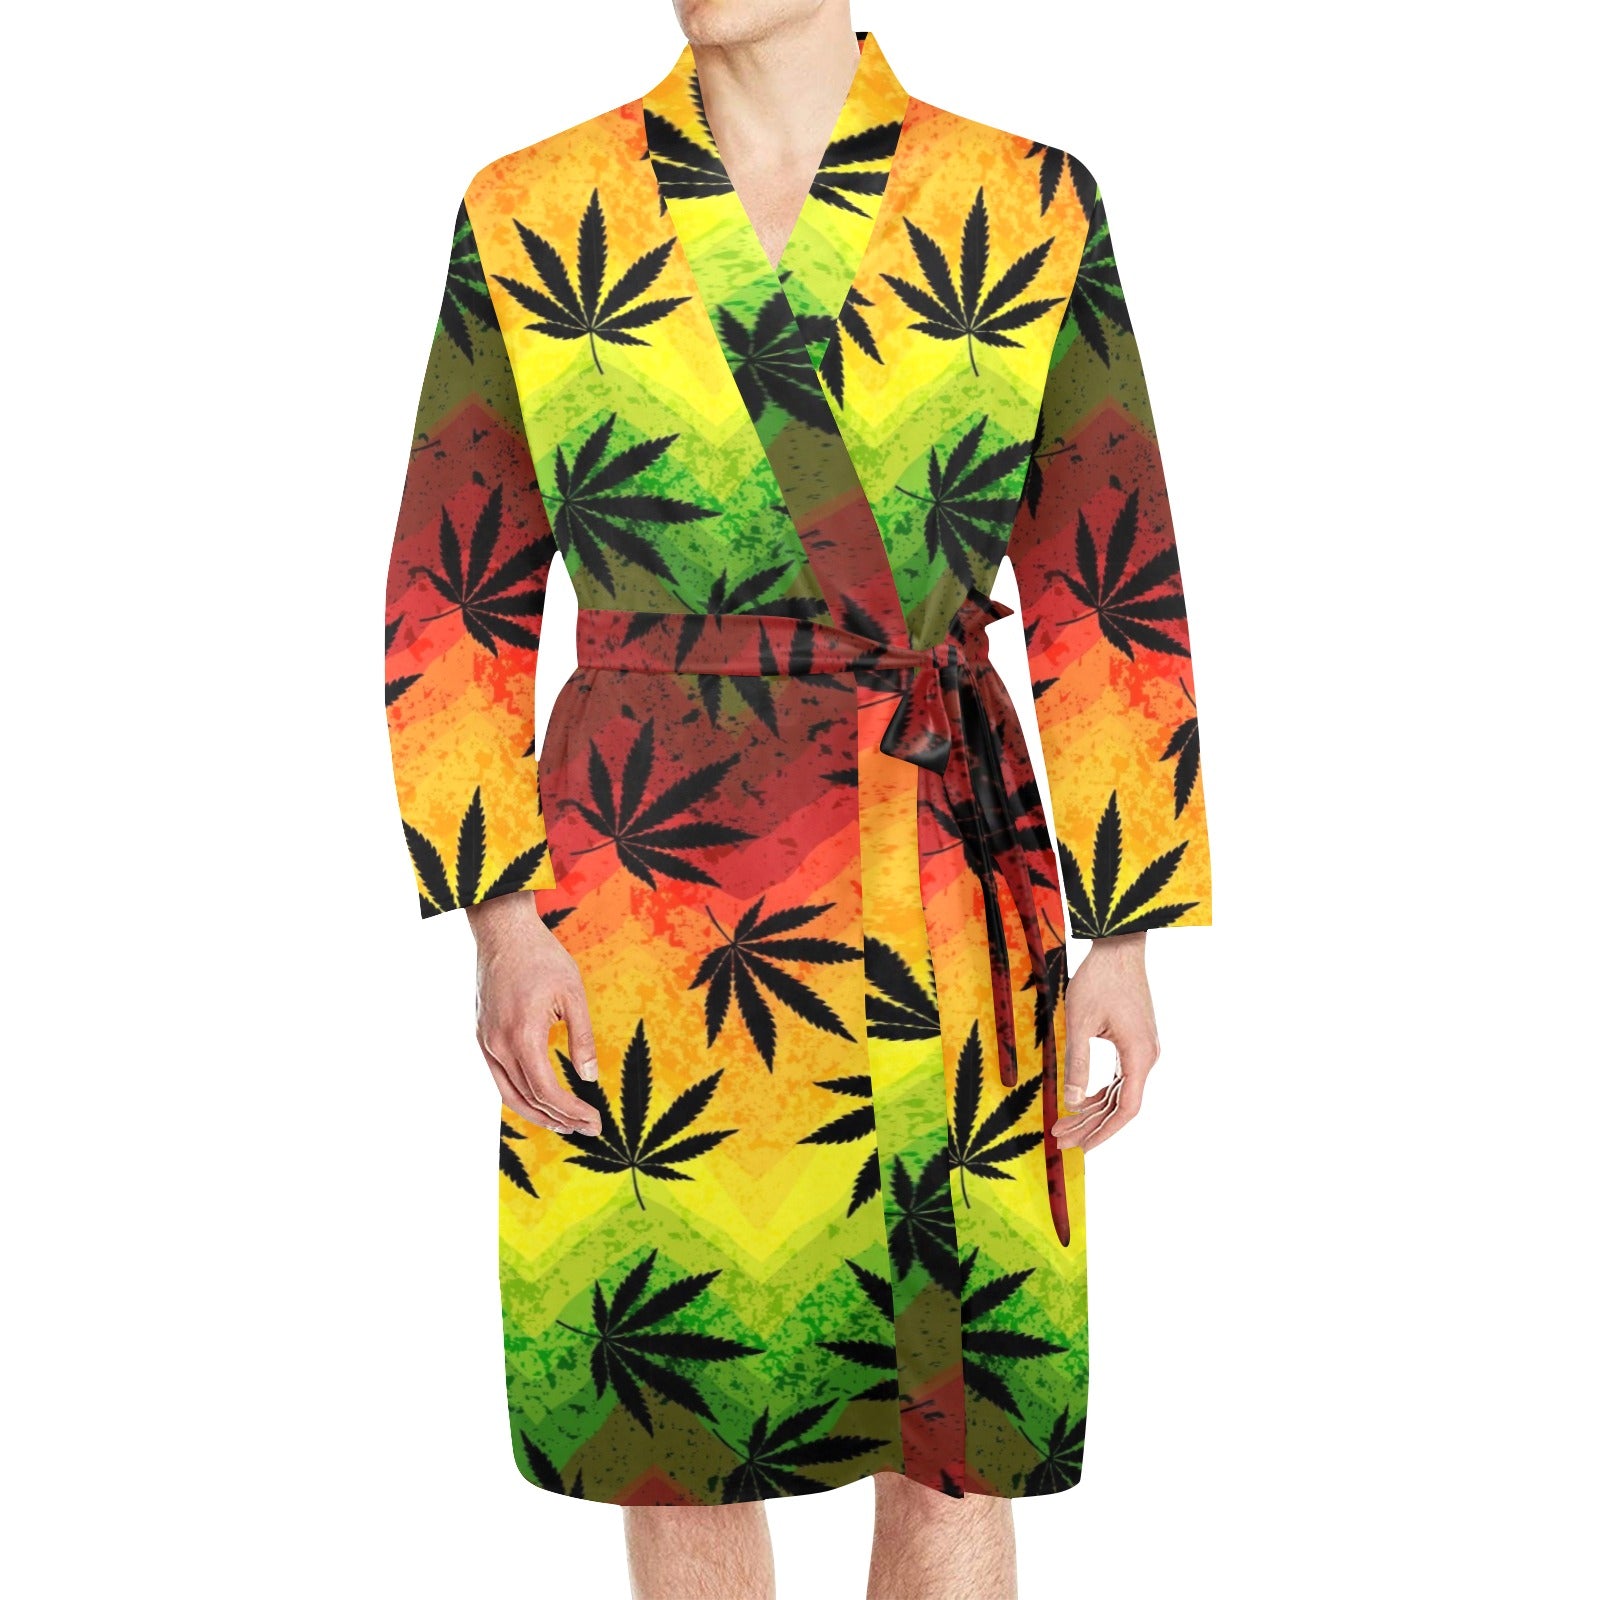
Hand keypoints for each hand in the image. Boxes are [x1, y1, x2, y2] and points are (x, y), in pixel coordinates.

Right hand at [465, 894, 601, 1136]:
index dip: (572, 1111)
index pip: (546, 1091)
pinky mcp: (482, 1035)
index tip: (595, 1122)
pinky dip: (518, 1095)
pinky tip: (538, 1100)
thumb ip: (581, 1038)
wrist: (503, 932)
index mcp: (522, 1035)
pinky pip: (499, 1076)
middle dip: (559, 1119)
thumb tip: (589, 1077)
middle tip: (588, 1129)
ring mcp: (485, 1041)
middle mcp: (498, 1044)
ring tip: (565, 1124)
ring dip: (537, 1114)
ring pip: (508, 1093)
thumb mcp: (573, 994)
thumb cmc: (542, 957)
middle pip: (527, 1099)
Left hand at [1051, 933, 1158, 1151]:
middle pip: (1120, 1104)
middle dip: (1090, 1125)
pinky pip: (1119, 1077)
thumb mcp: (1080, 1022)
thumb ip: (1077, 1063)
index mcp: (1138, 1055)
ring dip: (1092, 1110)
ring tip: (1063, 1126)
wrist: (1119, 947)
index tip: (1083, 1147)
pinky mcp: (1135, 1042)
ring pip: (1118, 1092)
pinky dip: (1100, 1092)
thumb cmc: (1100, 979)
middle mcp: (1146, 1057)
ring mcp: (1143, 1050)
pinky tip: (1081, 1102)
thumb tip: (1072, 1102)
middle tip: (1060, 1140)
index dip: (1105, 1132)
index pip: (1126, 1109)